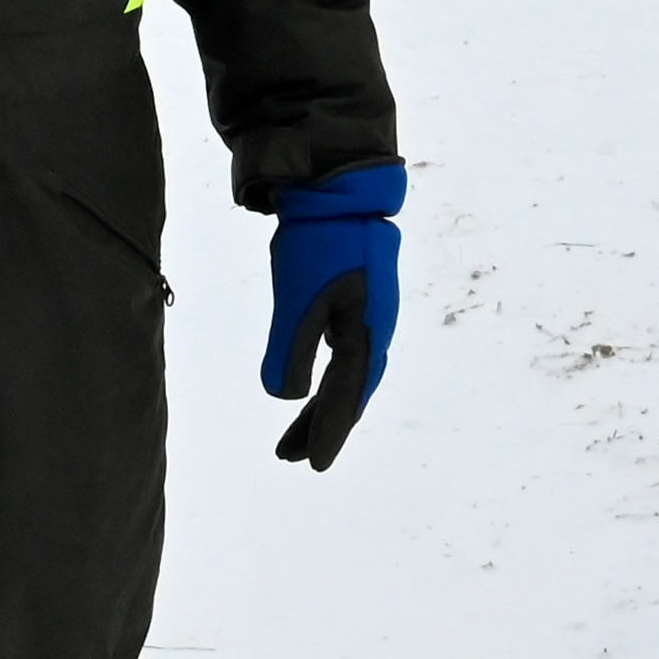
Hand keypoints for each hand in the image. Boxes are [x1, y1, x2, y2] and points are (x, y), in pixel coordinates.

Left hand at [258, 163, 402, 470]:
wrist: (339, 192)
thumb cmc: (318, 244)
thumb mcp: (296, 298)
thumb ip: (290, 349)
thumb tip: (284, 398)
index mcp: (365, 335)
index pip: (346, 398)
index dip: (329, 432)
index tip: (312, 466)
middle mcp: (374, 332)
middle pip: (349, 394)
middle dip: (322, 427)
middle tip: (291, 458)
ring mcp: (369, 318)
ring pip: (347, 377)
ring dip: (322, 407)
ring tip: (292, 436)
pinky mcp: (358, 304)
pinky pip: (346, 358)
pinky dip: (329, 382)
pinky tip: (311, 389)